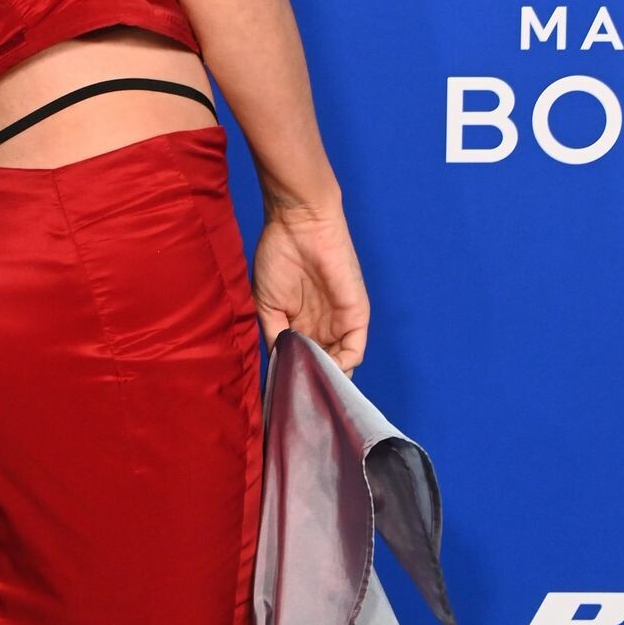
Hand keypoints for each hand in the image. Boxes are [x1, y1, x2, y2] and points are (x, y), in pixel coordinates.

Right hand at [251, 202, 369, 375]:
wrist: (298, 225)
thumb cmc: (278, 256)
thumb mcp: (267, 305)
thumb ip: (275, 337)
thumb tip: (279, 367)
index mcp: (301, 324)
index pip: (304, 361)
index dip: (296, 376)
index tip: (285, 392)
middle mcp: (322, 327)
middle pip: (324, 366)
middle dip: (314, 383)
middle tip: (301, 399)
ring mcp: (340, 322)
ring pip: (340, 363)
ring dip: (329, 378)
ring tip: (312, 389)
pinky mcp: (356, 315)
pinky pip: (355, 350)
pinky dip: (342, 366)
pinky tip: (325, 371)